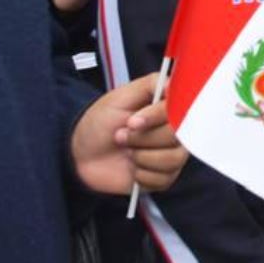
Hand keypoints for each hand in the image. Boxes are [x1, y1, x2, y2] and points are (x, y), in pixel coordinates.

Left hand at [70, 71, 187, 195]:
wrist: (83, 154)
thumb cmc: (101, 122)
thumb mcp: (121, 96)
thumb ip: (151, 83)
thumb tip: (174, 84)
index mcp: (169, 109)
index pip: (181, 110)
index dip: (156, 117)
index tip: (132, 121)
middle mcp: (176, 131)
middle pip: (176, 136)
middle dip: (143, 139)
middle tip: (121, 136)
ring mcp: (172, 155)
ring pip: (173, 159)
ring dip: (142, 157)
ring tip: (127, 152)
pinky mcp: (164, 177)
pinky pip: (163, 179)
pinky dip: (142, 174)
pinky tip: (131, 168)